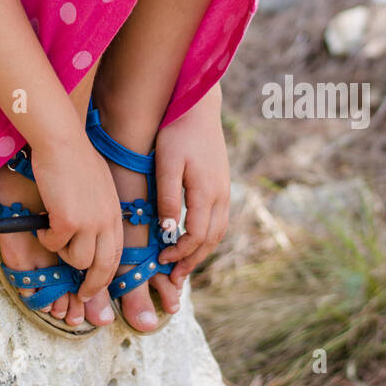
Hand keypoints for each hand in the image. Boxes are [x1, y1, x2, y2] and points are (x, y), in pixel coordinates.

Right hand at [30, 132, 123, 302]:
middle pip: (103, 268)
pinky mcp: (68, 221)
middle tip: (81, 296)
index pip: (116, 255)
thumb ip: (99, 211)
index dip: (106, 275)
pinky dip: (45, 238)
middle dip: (92, 286)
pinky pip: (54, 244)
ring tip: (51, 232)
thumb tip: (89, 234)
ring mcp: (89, 223)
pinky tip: (42, 219)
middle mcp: (107, 221)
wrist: (62, 141)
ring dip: (61, 252)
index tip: (94, 286)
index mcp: (115, 213)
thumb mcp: (98, 187)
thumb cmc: (75, 158)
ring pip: (77, 260)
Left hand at [154, 82, 229, 293]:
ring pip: (218, 232)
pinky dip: (207, 236)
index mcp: (207, 192)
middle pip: (211, 240)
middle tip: (173, 278)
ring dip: (201, 251)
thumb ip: (168, 197)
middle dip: (192, 261)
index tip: (161, 262)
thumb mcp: (167, 163)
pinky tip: (193, 239)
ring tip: (183, 264)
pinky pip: (219, 220)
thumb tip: (168, 230)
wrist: (197, 107)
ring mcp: (224, 190)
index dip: (180, 253)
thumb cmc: (176, 132)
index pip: (197, 236)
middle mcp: (221, 195)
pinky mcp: (222, 184)